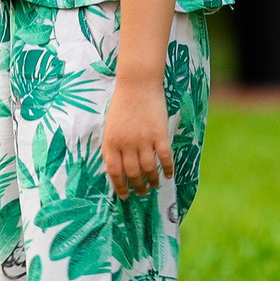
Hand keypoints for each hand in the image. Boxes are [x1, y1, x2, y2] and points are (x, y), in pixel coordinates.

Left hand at [100, 84, 173, 198]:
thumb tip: (116, 169)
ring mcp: (143, 140)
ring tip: (155, 185)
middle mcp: (126, 144)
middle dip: (137, 186)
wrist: (137, 84)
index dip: (119, 186)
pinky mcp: (159, 134)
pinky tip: (169, 174)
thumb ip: (113, 146)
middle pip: (132, 173)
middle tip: (142, 192)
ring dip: (152, 180)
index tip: (125, 196)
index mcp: (111, 142)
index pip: (114, 171)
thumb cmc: (122, 105)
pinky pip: (165, 157)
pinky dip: (167, 168)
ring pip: (148, 169)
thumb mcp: (110, 127)